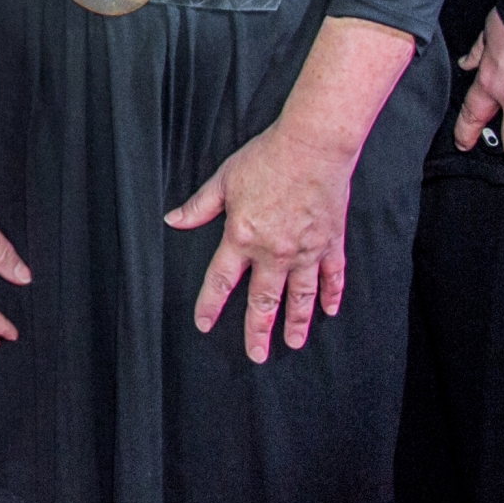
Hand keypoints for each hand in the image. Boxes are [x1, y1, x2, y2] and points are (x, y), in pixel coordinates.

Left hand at [167, 118, 360, 361]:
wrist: (313, 147)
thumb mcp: (223, 180)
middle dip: (258, 331)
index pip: (221, 281)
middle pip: (263, 301)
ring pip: (300, 297)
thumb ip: (199, 206)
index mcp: (242, 237)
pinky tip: (330, 311)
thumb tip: (172, 220)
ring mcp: (306, 251)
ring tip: (294, 344)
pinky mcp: (331, 243)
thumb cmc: (265, 158)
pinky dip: (332, 295)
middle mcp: (274, 252)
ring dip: (296, 323)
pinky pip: (332, 277)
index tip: (205, 325)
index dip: (211, 305)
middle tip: (256, 355)